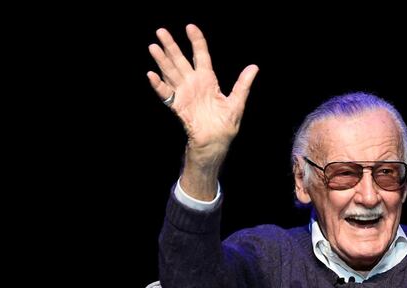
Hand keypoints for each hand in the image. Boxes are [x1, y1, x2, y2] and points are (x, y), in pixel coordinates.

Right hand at [147, 24, 257, 163]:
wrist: (216, 141)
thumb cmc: (226, 124)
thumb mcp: (237, 102)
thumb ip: (243, 84)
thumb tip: (255, 67)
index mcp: (208, 80)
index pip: (201, 56)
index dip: (196, 41)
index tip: (190, 26)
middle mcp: (194, 83)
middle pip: (180, 60)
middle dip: (171, 46)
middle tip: (161, 31)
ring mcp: (184, 93)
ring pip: (171, 72)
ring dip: (162, 60)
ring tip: (153, 46)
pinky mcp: (178, 106)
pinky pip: (166, 94)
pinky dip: (158, 85)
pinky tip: (151, 75)